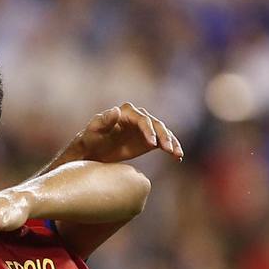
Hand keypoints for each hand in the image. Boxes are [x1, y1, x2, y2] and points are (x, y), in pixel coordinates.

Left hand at [68, 102, 182, 163]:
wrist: (92, 150)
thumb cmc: (91, 138)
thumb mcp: (94, 130)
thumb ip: (104, 121)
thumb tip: (116, 110)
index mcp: (127, 112)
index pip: (143, 120)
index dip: (148, 131)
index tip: (152, 144)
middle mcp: (140, 117)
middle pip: (157, 125)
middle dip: (164, 137)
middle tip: (169, 150)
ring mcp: (146, 128)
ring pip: (163, 134)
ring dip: (172, 143)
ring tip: (177, 155)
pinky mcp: (149, 140)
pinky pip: (163, 143)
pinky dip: (172, 149)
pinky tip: (177, 157)